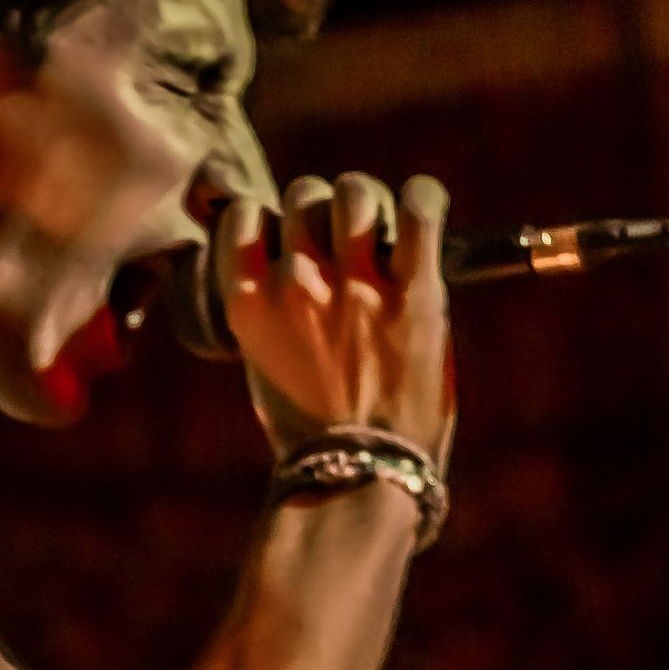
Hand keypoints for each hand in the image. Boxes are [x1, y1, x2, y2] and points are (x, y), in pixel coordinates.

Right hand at [217, 169, 453, 464]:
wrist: (358, 480)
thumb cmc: (314, 436)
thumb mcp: (267, 369)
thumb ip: (273, 314)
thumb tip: (290, 271)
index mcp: (249, 304)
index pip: (244, 214)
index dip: (270, 217)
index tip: (288, 241)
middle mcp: (296, 284)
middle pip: (304, 194)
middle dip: (326, 209)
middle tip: (348, 242)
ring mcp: (355, 285)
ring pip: (354, 189)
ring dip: (370, 202)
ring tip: (383, 234)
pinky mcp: (415, 294)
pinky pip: (420, 207)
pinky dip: (424, 199)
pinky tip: (422, 213)